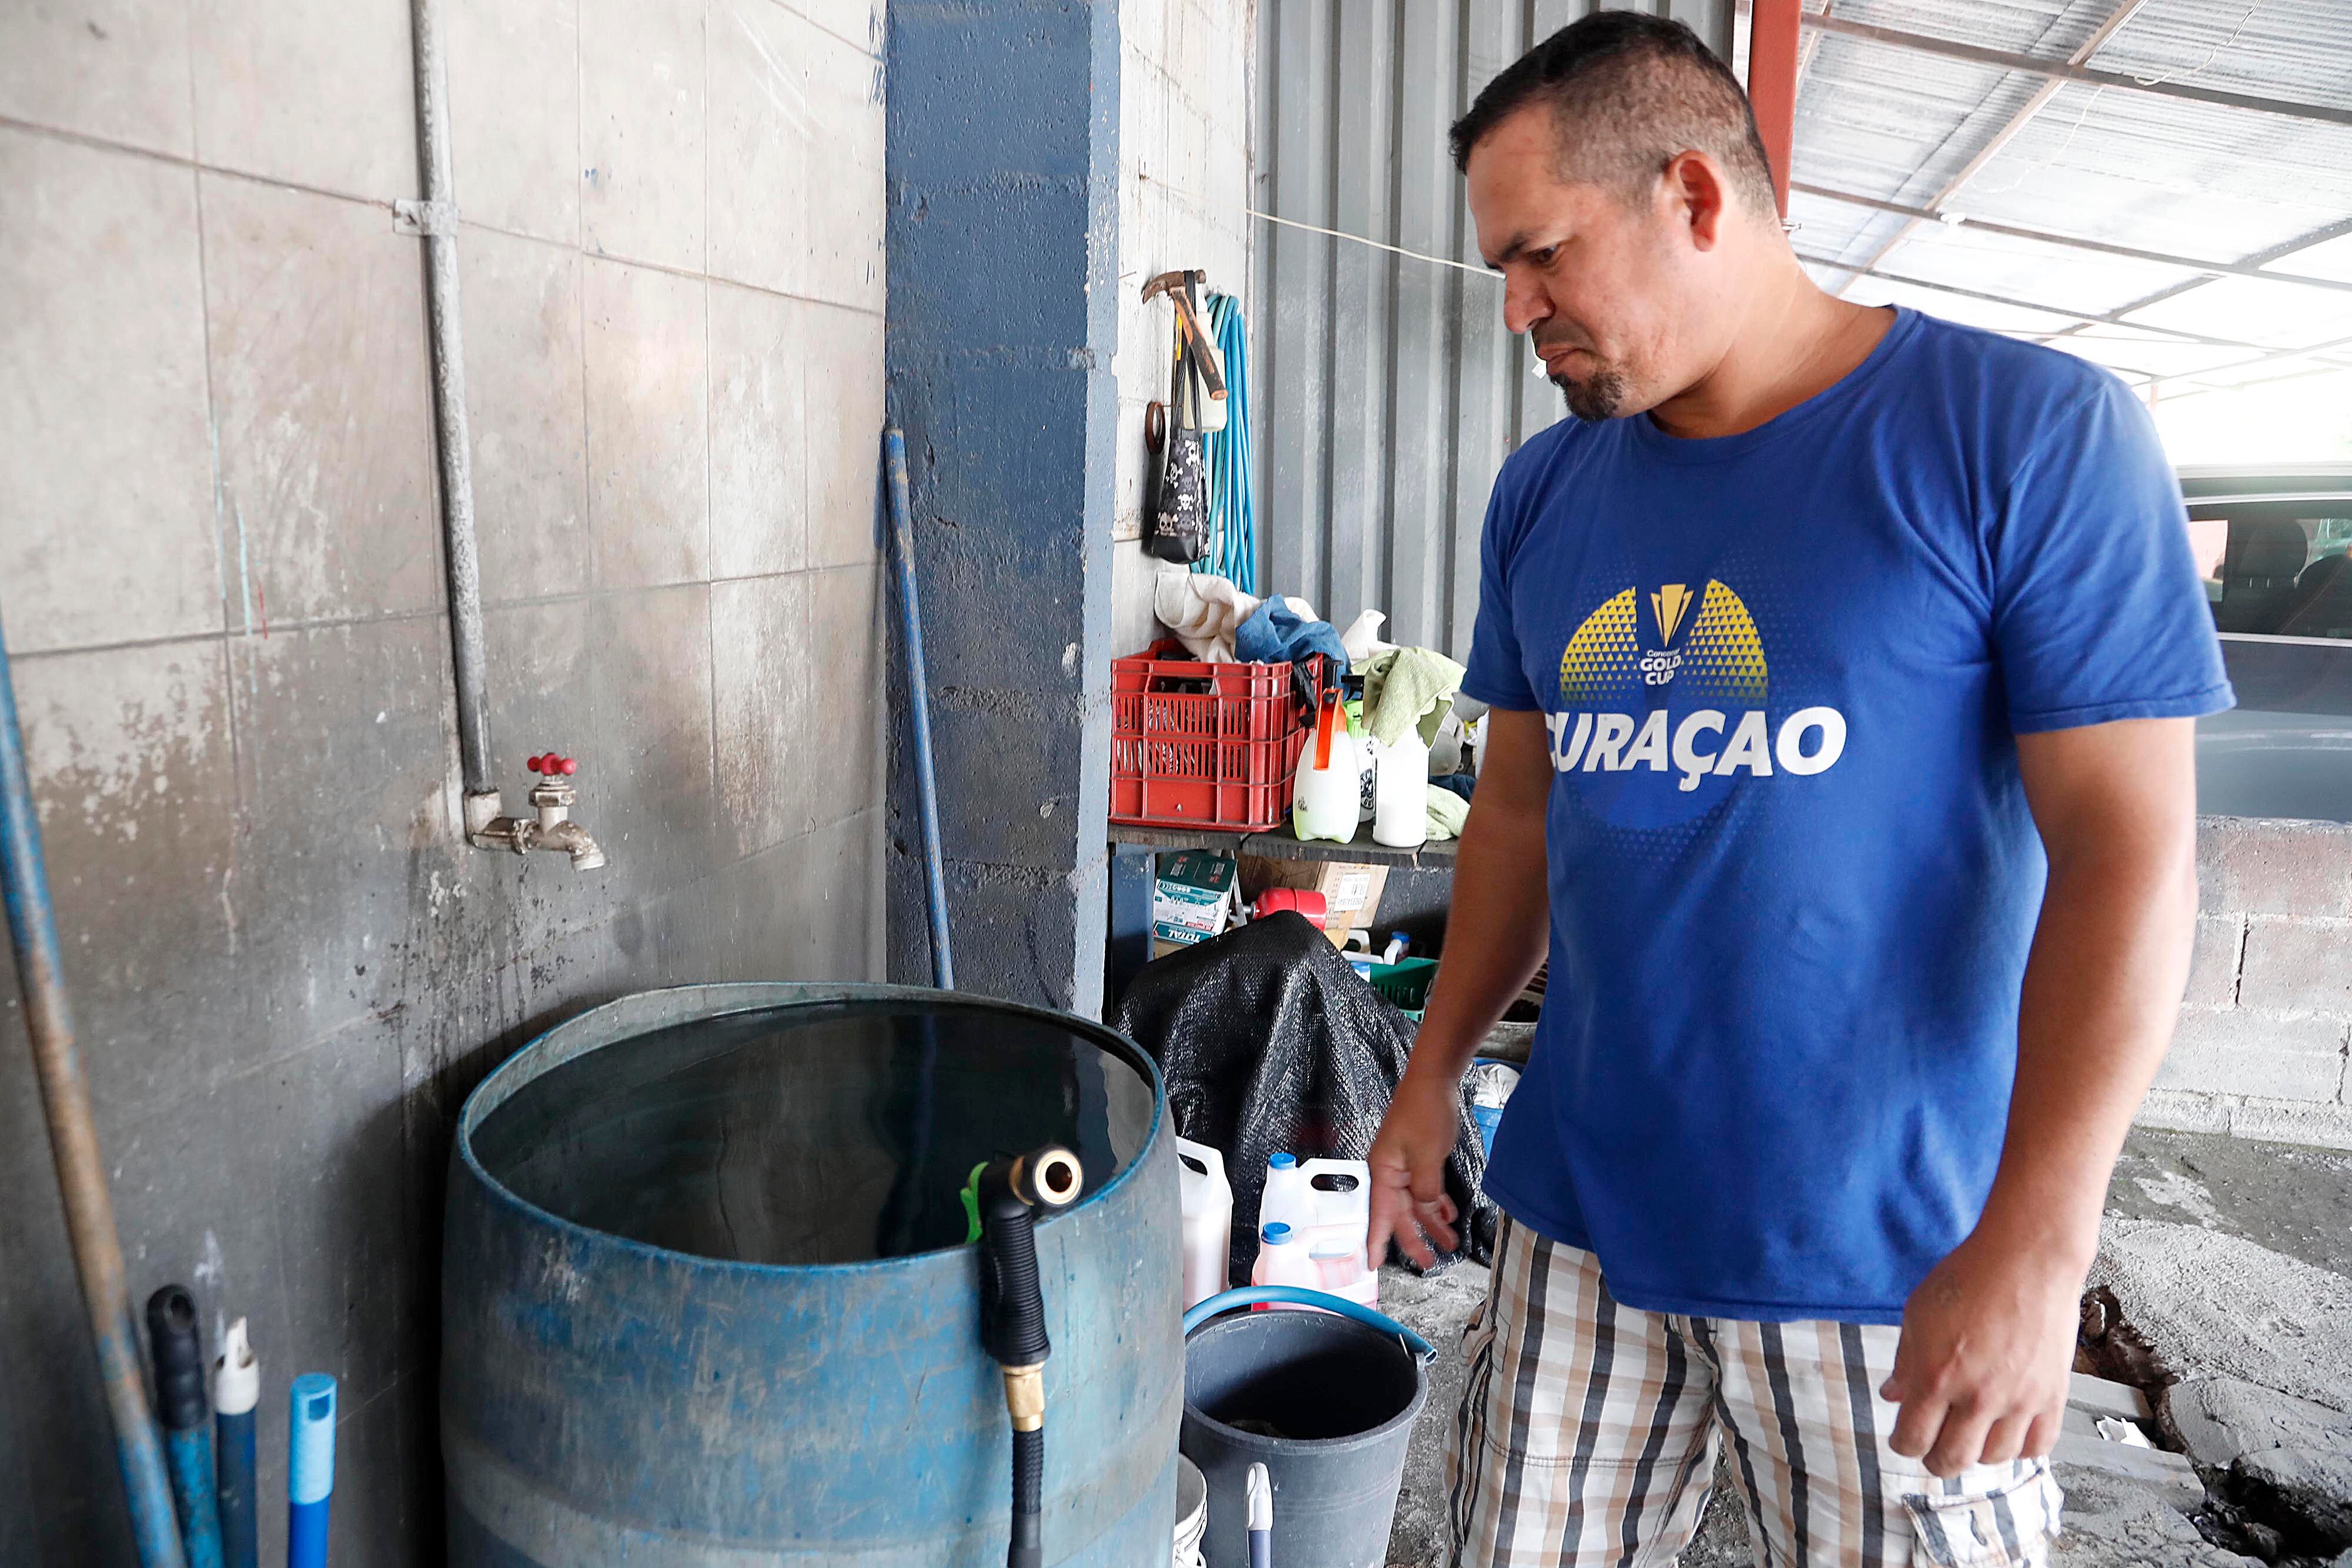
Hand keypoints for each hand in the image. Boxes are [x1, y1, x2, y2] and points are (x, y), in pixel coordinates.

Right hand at [1365, 1069, 1462, 1268]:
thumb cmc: (1424, 1111)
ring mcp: (1405, 1166)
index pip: (1378, 1213)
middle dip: (1414, 1239)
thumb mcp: (1426, 1154)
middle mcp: (1391, 1172)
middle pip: (1399, 1213)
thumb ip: (1425, 1188)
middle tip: (1429, 1262)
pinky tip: (1449, 1216)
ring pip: (1416, 1204)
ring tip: (1449, 1244)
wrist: (1435, 1080)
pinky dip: (1437, 1204)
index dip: (1376, 1240)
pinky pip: (1427, 1189)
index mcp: (1384, 1171)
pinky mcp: (1420, 1159)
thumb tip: (1426, 1209)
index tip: (1373, 1264)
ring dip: (1431, 1224)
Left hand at [1883, 1226, 2084, 1475]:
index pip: (1913, 1438)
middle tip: (1934, 1448)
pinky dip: (2019, 1448)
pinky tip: (2007, 1431)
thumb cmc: (1968, 1278)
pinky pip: (2037, 1447)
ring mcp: (2019, 1399)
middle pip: (1952, 1460)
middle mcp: (1978, 1395)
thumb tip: (1892, 1396)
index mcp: (1935, 1375)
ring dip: (1977, 1453)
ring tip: (1971, 1434)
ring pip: (1994, 1459)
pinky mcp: (2053, 1396)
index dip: (1903, 1445)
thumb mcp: (1918, 1313)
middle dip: (1936, 1460)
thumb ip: (1905, 1361)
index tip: (1904, 1439)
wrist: (2027, 1260)